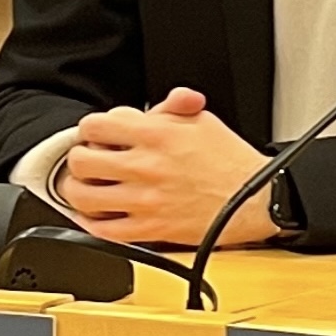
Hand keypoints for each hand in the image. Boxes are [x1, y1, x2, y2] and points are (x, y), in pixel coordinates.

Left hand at [58, 87, 275, 247]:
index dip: (91, 130)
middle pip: (81, 162)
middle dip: (80, 159)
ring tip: (88, 189)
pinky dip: (93, 224)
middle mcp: (146, 166)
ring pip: (83, 198)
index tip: (97, 136)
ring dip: (79, 192)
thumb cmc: (231, 162)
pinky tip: (100, 215)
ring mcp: (145, 200)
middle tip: (90, 162)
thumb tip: (153, 105)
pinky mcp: (151, 229)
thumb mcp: (202, 121)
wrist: (256, 198)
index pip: (95, 126)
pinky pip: (104, 231)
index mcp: (156, 135)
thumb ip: (171, 107)